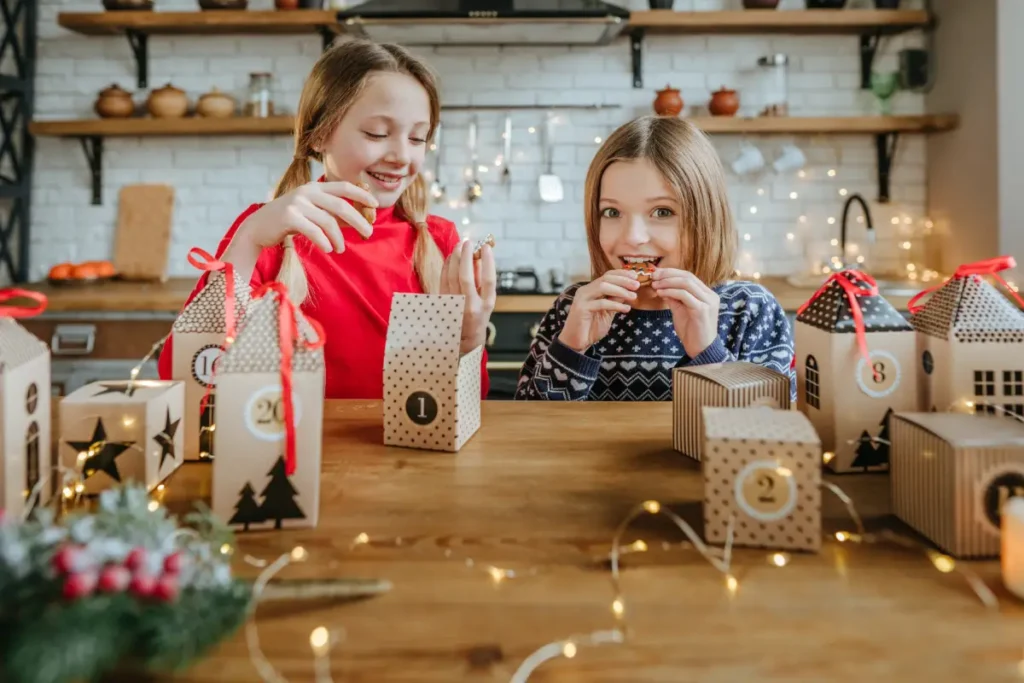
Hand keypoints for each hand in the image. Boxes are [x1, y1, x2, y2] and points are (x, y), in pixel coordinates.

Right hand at [236, 180, 377, 252]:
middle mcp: (307, 192)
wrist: (258, 227)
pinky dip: (324, 241)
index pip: (343, 186)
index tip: (376, 204)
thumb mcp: (312, 214)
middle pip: (341, 206)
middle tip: (368, 233)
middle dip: (358, 220)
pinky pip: (314, 230)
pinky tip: (328, 250)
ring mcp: (297, 203)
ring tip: (340, 249)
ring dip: (339, 238)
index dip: (361, 194)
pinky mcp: (289, 216)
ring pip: (328, 221)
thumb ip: (332, 215)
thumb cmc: (289, 222)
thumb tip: (359, 222)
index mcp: (314, 188)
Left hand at [440, 240, 496, 354]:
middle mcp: (470, 305)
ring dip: (455, 258)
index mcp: (485, 305)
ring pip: (452, 276)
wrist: (464, 338)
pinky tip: (450, 257)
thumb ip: (483, 279)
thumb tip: (479, 257)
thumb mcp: (487, 300)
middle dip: (466, 256)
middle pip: (466, 276)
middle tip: (467, 242)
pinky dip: (447, 266)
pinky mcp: (444, 302)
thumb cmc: (479, 315)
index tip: (485, 247)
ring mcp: (455, 304)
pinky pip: (443, 280)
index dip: (487, 262)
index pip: (488, 280)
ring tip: (459, 246)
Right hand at [557, 270, 638, 352]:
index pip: (607, 275)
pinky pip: (601, 303)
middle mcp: (585, 291)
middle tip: (637, 286)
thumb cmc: (591, 328)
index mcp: (590, 289)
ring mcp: (582, 299)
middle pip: (606, 278)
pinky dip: (615, 305)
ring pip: (603, 287)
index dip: (622, 274)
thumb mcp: (608, 312)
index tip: (635, 276)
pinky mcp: (581, 309)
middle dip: (623, 280)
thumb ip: (616, 300)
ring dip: (620, 290)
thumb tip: (629, 290)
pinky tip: (626, 309)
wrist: (576, 343)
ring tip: (633, 297)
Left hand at [652, 268, 719, 357]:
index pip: (689, 276)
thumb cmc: (691, 332)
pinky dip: (670, 292)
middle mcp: (710, 295)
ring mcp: (708, 302)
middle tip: (653, 276)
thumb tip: (661, 286)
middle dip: (668, 274)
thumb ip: (674, 298)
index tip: (656, 273)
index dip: (671, 272)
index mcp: (707, 294)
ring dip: (668, 282)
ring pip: (686, 283)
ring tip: (655, 285)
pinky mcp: (702, 309)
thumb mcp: (680, 311)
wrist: (700, 350)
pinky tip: (660, 293)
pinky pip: (684, 295)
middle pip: (688, 277)